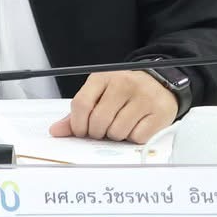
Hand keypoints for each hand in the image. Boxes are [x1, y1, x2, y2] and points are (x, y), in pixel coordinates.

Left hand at [48, 70, 175, 143]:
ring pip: (117, 132)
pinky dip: (133, 138)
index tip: (81, 131)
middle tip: (102, 131)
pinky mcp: (160, 112)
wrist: (160, 84)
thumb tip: (56, 131)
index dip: (77, 124)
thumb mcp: (99, 95)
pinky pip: (138, 137)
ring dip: (115, 137)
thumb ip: (77, 113)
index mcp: (102, 77)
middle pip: (98, 121)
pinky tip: (135, 127)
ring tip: (120, 126)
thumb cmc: (123, 93)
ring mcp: (143, 97)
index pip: (81, 104)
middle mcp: (123, 84)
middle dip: (96, 133)